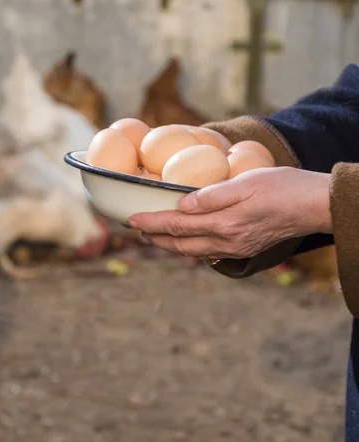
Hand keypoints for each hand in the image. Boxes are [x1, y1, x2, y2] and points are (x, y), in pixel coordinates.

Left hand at [127, 167, 331, 258]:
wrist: (316, 206)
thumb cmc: (283, 188)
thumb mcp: (245, 183)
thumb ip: (211, 196)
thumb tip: (181, 205)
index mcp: (224, 224)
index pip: (177, 226)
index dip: (151, 223)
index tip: (131, 219)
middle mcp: (227, 242)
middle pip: (180, 244)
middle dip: (154, 237)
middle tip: (135, 229)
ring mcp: (235, 248)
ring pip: (192, 251)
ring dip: (169, 244)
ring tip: (152, 236)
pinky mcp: (244, 249)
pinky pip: (207, 252)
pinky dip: (189, 246)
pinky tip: (185, 240)